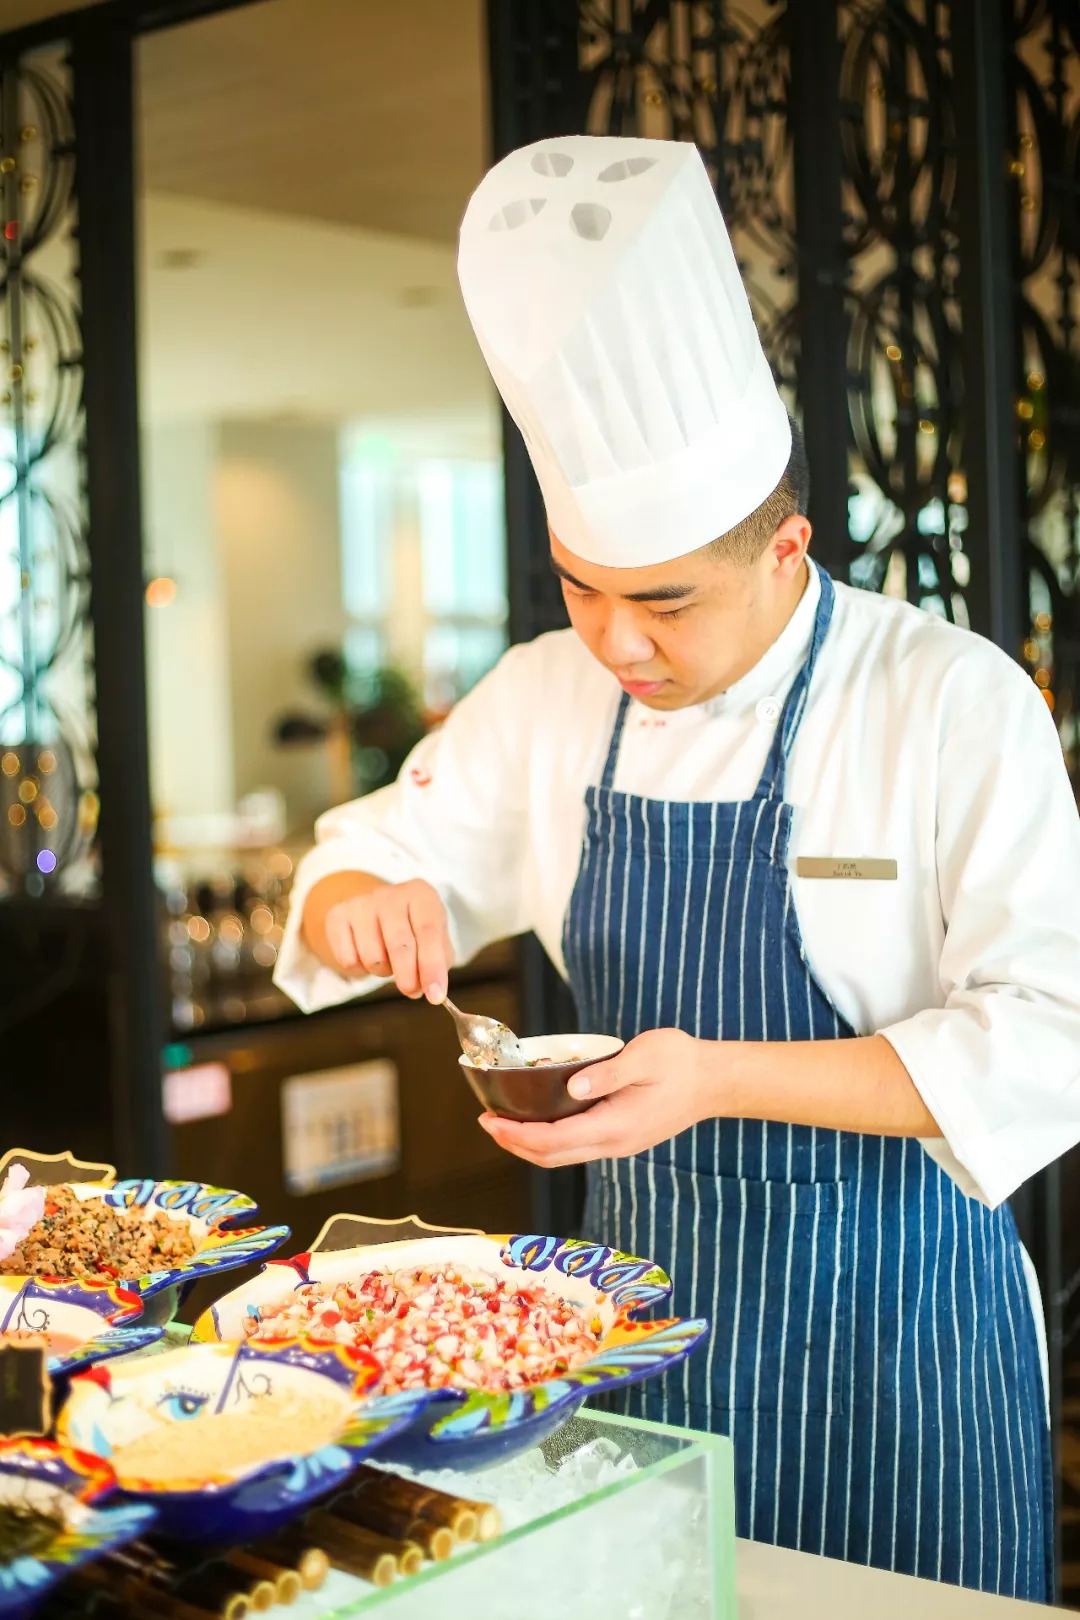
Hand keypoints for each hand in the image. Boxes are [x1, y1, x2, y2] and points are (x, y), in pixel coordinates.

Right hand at [309, 874, 452, 1000]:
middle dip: (408, 976)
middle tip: (412, 992)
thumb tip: (432, 990)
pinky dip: (360, 969)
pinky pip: (348, 960)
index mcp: (420, 895)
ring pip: (372, 957)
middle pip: (400, 944)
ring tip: (388, 961)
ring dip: (383, 971)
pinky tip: (366, 955)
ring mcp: (361, 904)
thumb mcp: (434, 939)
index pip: (429, 932)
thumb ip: (438, 964)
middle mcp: (390, 894)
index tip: (436, 996)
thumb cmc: (412, 928)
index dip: (432, 967)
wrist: (373, 910)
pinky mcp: (338, 916)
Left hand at [479, 1028, 711, 1166]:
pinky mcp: (621, 1138)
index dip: (516, 1134)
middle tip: (486, 1122)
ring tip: (504, 1124)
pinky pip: (576, 1148)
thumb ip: (607, 1072)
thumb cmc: (680, 1063)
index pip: (552, 1140)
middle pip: (550, 1157)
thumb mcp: (645, 1056)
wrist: (713, 1082)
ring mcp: (618, 1145)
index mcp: (614, 1126)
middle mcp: (613, 1143)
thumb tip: (573, 1084)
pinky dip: (549, 1140)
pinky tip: (538, 1121)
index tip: (490, 1119)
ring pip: (562, 1156)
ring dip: (528, 1144)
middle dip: (513, 1143)